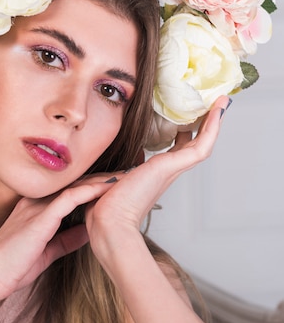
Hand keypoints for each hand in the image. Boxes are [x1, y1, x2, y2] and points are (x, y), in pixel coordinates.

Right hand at [0, 178, 115, 305]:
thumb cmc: (13, 268)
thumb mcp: (47, 252)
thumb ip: (66, 240)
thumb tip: (88, 233)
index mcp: (35, 209)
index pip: (69, 191)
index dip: (92, 186)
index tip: (113, 185)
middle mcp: (36, 202)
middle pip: (74, 184)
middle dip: (100, 179)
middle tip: (125, 175)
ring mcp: (37, 207)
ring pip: (75, 186)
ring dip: (100, 181)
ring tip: (123, 177)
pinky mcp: (40, 217)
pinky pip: (70, 197)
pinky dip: (90, 191)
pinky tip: (107, 187)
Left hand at [84, 96, 228, 262]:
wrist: (108, 221)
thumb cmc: (104, 205)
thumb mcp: (108, 177)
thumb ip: (111, 168)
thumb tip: (102, 159)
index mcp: (155, 173)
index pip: (176, 148)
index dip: (185, 131)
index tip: (187, 115)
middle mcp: (167, 171)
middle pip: (193, 144)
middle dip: (203, 124)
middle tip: (213, 104)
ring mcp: (172, 169)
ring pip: (202, 143)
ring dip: (213, 122)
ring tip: (221, 101)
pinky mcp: (173, 166)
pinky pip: (202, 145)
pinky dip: (212, 127)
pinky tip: (217, 110)